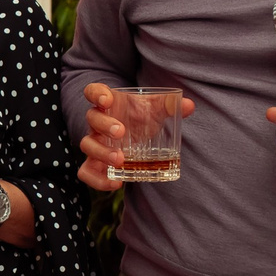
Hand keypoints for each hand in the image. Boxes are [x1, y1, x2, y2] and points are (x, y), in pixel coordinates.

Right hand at [76, 81, 195, 190]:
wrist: (134, 136)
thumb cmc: (141, 118)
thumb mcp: (154, 110)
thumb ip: (169, 106)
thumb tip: (189, 105)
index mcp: (108, 104)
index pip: (93, 91)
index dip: (96, 94)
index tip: (108, 100)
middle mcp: (97, 122)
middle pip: (91, 118)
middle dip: (104, 125)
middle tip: (121, 131)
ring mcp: (94, 143)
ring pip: (86, 145)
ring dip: (101, 152)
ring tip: (121, 160)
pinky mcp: (94, 163)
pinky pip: (86, 172)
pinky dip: (97, 180)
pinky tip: (116, 184)